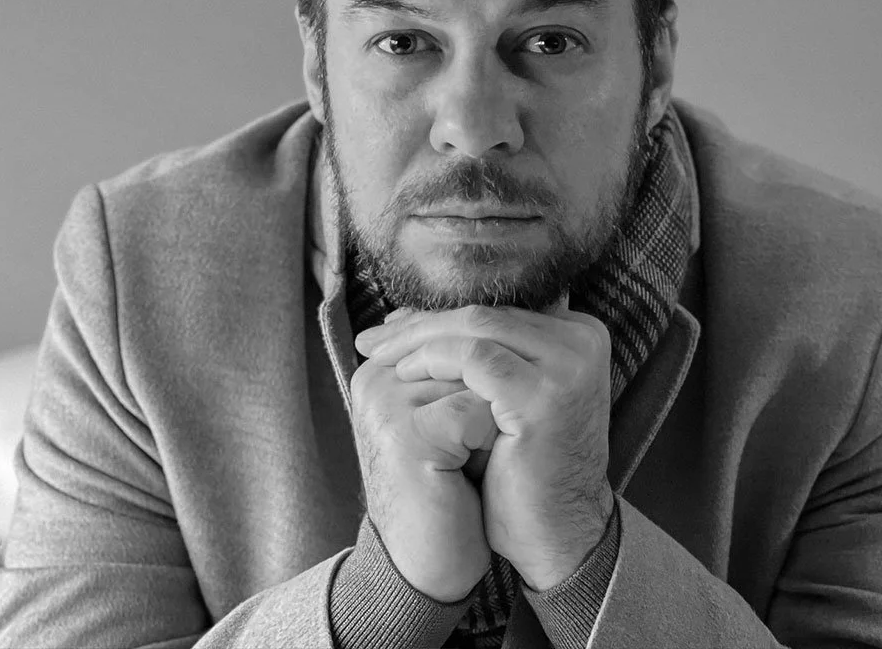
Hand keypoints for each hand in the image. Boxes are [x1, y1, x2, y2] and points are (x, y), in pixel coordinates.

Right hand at [349, 350, 496, 601]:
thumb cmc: (448, 488)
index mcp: (382, 367)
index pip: (453, 331)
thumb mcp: (451, 417)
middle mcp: (376, 377)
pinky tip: (480, 466)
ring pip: (476, 372)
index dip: (492, 362)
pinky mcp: (406, 434)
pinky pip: (473, 410)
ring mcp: (386, 403)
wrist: (428, 564)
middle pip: (466, 345)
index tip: (495, 403)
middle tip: (505, 422)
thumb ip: (459, 368)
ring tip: (488, 447)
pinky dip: (491, 439)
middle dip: (498, 382)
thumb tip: (503, 319)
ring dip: (499, 409)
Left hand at [355, 303, 614, 591]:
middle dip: (421, 323)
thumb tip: (407, 315)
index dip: (438, 314)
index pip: (497, 308)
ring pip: (477, 327)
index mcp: (578, 334)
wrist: (555, 536)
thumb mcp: (501, 396)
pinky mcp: (546, 394)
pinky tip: (406, 374)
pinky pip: (477, 357)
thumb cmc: (521, 467)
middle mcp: (583, 341)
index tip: (391, 328)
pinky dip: (435, 359)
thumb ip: (475, 351)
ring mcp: (569, 366)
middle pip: (486, 313)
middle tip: (373, 339)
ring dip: (420, 338)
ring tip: (381, 356)